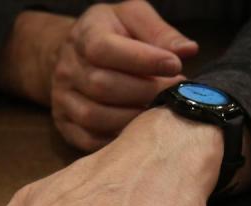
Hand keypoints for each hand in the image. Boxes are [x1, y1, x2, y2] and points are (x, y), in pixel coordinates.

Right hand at [50, 1, 197, 150]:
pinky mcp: (66, 125)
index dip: (142, 60)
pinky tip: (139, 130)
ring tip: (158, 112)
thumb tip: (187, 50)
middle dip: (145, 92)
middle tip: (172, 93)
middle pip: (103, 86)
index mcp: (85, 35)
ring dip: (133, 119)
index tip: (175, 65)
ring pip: (96, 117)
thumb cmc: (114, 35)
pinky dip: (118, 140)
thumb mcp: (134, 19)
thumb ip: (160, 32)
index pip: (104, 49)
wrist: (77, 56)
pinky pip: (90, 140)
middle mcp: (67, 68)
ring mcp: (63, 99)